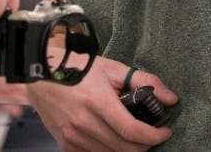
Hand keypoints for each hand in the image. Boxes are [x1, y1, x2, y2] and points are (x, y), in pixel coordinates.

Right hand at [26, 56, 178, 151]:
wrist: (39, 70)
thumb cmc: (75, 66)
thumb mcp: (110, 67)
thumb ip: (143, 81)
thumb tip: (171, 98)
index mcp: (96, 101)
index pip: (133, 132)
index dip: (154, 136)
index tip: (164, 131)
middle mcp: (83, 122)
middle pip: (125, 148)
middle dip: (145, 145)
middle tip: (151, 134)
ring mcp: (72, 135)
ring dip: (127, 149)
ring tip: (132, 135)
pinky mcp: (65, 141)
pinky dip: (108, 151)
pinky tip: (112, 138)